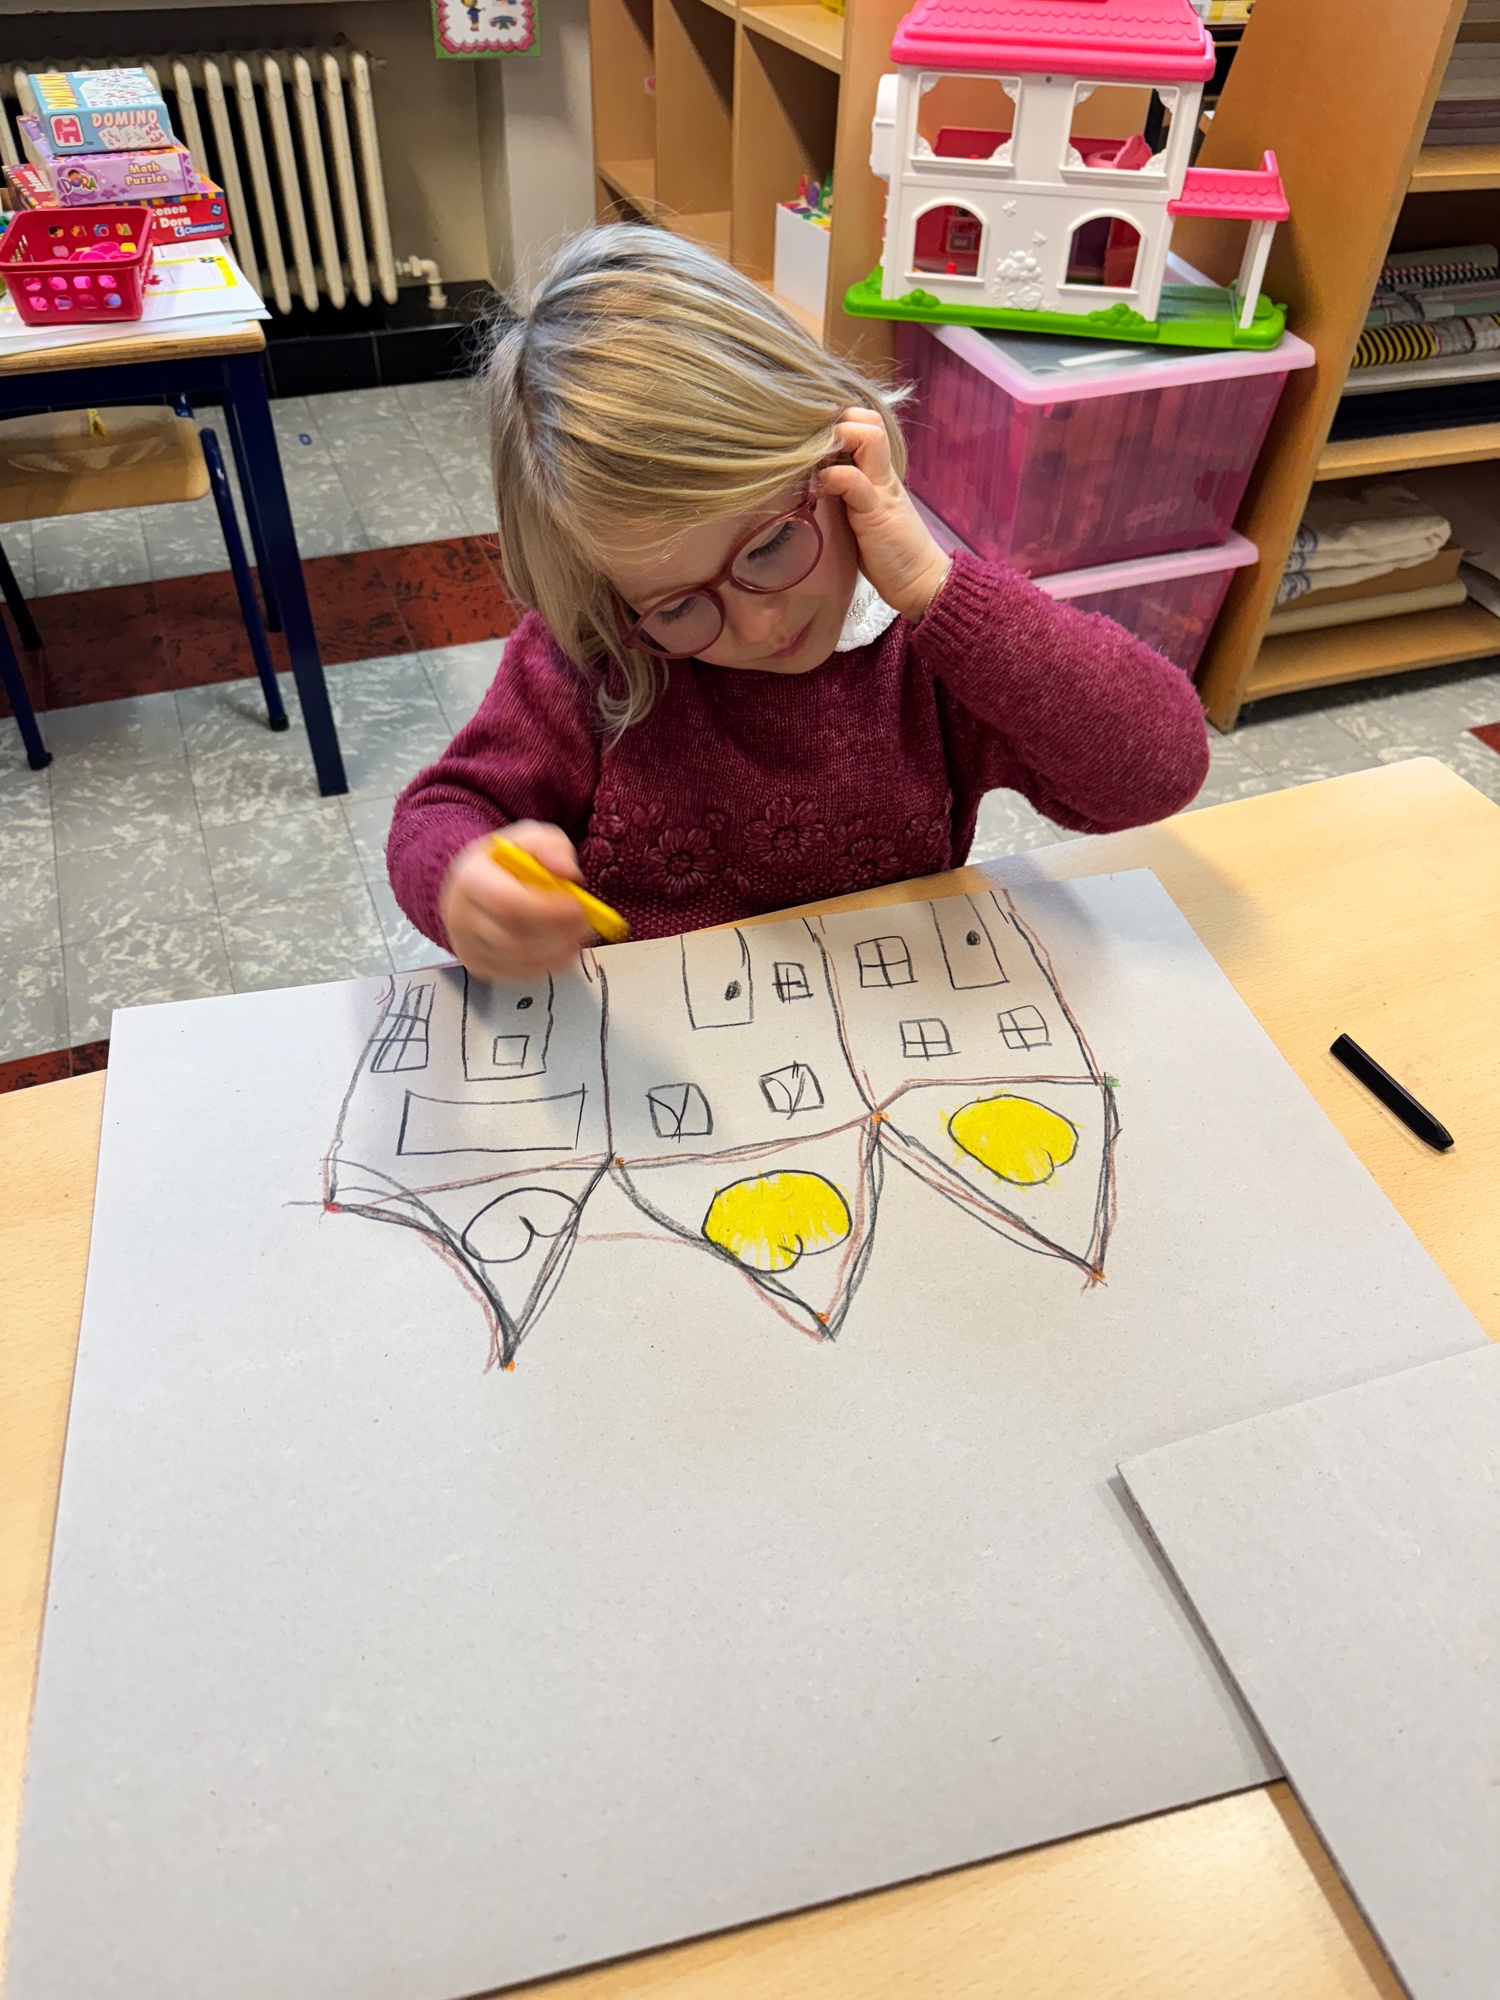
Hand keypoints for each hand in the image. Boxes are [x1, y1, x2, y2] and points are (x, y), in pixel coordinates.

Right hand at [439, 820, 596, 981]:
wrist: (473, 884)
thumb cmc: (506, 861)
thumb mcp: (528, 839)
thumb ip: (550, 848)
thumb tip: (568, 873)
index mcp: (469, 878)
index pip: (507, 903)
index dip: (547, 909)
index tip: (578, 905)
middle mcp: (460, 915)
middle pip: (513, 938)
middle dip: (557, 933)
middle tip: (584, 923)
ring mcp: (466, 945)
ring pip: (519, 960)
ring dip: (558, 951)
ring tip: (576, 933)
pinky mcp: (477, 965)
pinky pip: (518, 973)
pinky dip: (548, 964)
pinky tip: (562, 948)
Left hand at [818, 407, 951, 623]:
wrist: (919, 581)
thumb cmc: (887, 552)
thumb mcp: (860, 514)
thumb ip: (845, 492)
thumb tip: (809, 480)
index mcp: (877, 471)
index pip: (865, 422)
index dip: (839, 421)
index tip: (814, 441)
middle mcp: (881, 473)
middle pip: (868, 419)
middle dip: (839, 420)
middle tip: (815, 445)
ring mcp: (881, 490)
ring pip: (868, 437)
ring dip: (839, 439)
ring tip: (819, 461)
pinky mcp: (877, 513)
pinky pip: (855, 480)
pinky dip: (834, 477)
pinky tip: (821, 488)